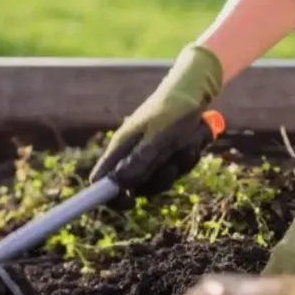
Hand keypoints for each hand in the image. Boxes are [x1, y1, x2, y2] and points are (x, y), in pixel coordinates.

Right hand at [89, 44, 222, 194]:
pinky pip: (176, 167)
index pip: (100, 179)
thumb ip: (140, 160)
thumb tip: (118, 183)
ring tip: (186, 143)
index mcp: (121, 147)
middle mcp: (132, 153)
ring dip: (178, 164)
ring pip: (161, 178)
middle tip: (171, 163)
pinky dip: (187, 156)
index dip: (109, 196)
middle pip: (136, 186)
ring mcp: (150, 153)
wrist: (194, 91)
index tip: (129, 203)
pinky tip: (192, 140)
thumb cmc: (174, 111)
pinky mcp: (166, 152)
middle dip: (159, 178)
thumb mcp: (160, 137)